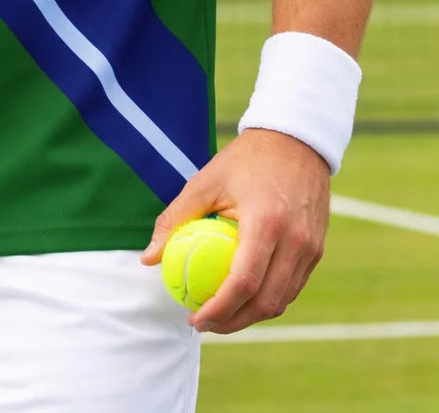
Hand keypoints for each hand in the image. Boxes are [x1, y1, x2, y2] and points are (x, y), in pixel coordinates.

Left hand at [140, 128, 329, 333]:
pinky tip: (244, 295)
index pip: (243, 282)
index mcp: (266, 222)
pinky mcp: (317, 250)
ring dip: (251, 316)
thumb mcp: (205, 181)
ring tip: (221, 314)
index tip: (194, 319)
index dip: (218, 309)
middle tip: (204, 324)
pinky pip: (292, 287)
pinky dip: (268, 299)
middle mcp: (295, 240)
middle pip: (265, 301)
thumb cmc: (244, 161)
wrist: (295, 141)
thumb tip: (148, 259)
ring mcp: (311, 248)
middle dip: (233, 322)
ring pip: (282, 300)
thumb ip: (175, 218)